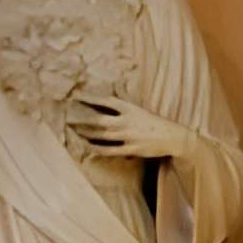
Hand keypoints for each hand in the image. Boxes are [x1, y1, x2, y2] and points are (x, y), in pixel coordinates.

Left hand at [66, 93, 191, 159]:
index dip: (91, 98)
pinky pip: (110, 150)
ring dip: (86, 133)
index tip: (77, 97)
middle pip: (99, 119)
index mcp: (131, 108)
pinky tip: (87, 146)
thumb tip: (113, 92)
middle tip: (68, 117)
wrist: (174, 137)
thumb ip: (125, 104)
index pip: (106, 100)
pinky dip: (97, 148)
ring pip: (102, 134)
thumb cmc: (155, 123)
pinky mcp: (131, 149)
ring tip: (74, 131)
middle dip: (83, 118)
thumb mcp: (140, 110)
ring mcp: (129, 136)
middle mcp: (128, 121)